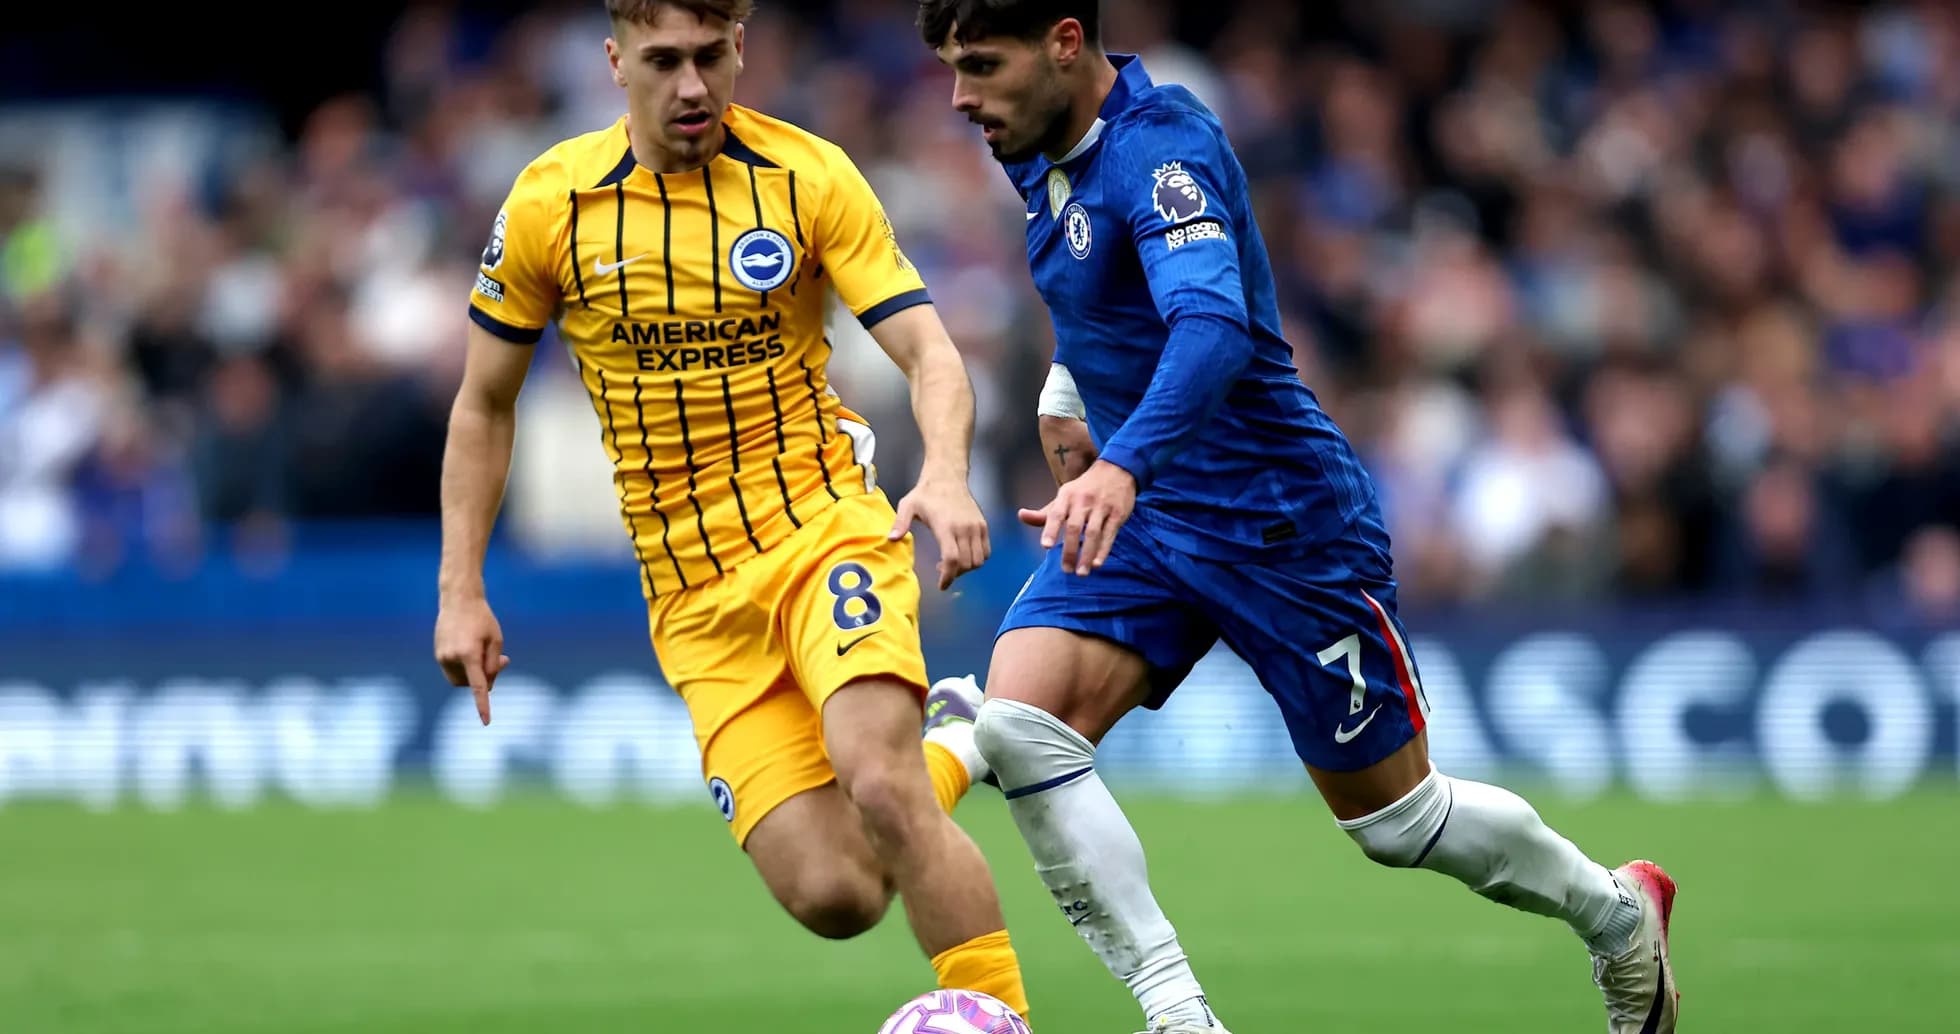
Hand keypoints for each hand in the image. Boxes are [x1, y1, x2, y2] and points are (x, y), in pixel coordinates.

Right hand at [435, 595, 510, 724]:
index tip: (486, 721)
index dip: (483, 705)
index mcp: (468, 655)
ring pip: (461, 680)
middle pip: (471, 683)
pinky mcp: (437, 654)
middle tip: (501, 661)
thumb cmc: (482, 619)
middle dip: (486, 678)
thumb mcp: (496, 639)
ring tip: (486, 653)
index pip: (478, 687)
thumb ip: (493, 664)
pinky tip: (473, 649)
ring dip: (474, 673)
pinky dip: (465, 667)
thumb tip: (486, 685)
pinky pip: (454, 670)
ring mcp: (441, 657)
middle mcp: (451, 658)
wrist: (458, 599)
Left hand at [891, 471, 991, 589]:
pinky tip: (964, 555)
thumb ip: (900, 523)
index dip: (948, 576)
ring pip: (979, 560)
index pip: (952, 558)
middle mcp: (964, 528)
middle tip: (943, 572)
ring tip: (953, 564)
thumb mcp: (908, 505)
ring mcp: (976, 527)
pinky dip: (977, 559)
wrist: (947, 476)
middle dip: (955, 574)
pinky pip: (986, 551)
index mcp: (945, 526)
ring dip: (967, 568)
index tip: (942, 585)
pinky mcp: (983, 526)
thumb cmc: (926, 493)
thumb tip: (890, 539)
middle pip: (966, 563)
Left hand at [1018, 459, 1135, 574]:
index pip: (1056, 514)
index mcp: (1066, 496)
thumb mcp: (1063, 497)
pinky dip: (1103, 550)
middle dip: (1069, 550)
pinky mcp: (1117, 513)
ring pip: (1092, 533)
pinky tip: (1096, 563)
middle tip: (1066, 570)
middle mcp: (1083, 501)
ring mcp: (1101, 507)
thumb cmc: (1084, 489)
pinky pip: (1109, 534)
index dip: (1050, 530)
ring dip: (1086, 554)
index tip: (1045, 546)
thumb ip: (1044, 513)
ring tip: (1081, 573)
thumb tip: (1021, 516)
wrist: (1116, 470)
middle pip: (1074, 527)